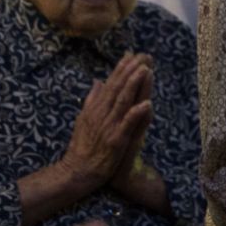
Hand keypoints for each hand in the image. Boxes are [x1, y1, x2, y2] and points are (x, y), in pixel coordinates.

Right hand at [60, 54, 154, 190]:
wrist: (77, 171)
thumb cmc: (81, 147)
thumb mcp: (83, 119)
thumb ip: (91, 99)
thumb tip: (98, 81)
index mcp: (95, 108)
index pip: (110, 84)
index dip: (121, 68)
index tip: (132, 54)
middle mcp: (101, 113)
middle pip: (118, 88)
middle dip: (131, 70)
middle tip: (143, 56)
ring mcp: (108, 126)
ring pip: (123, 101)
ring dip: (134, 85)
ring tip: (145, 70)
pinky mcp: (115, 140)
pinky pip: (127, 124)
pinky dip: (136, 113)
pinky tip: (147, 103)